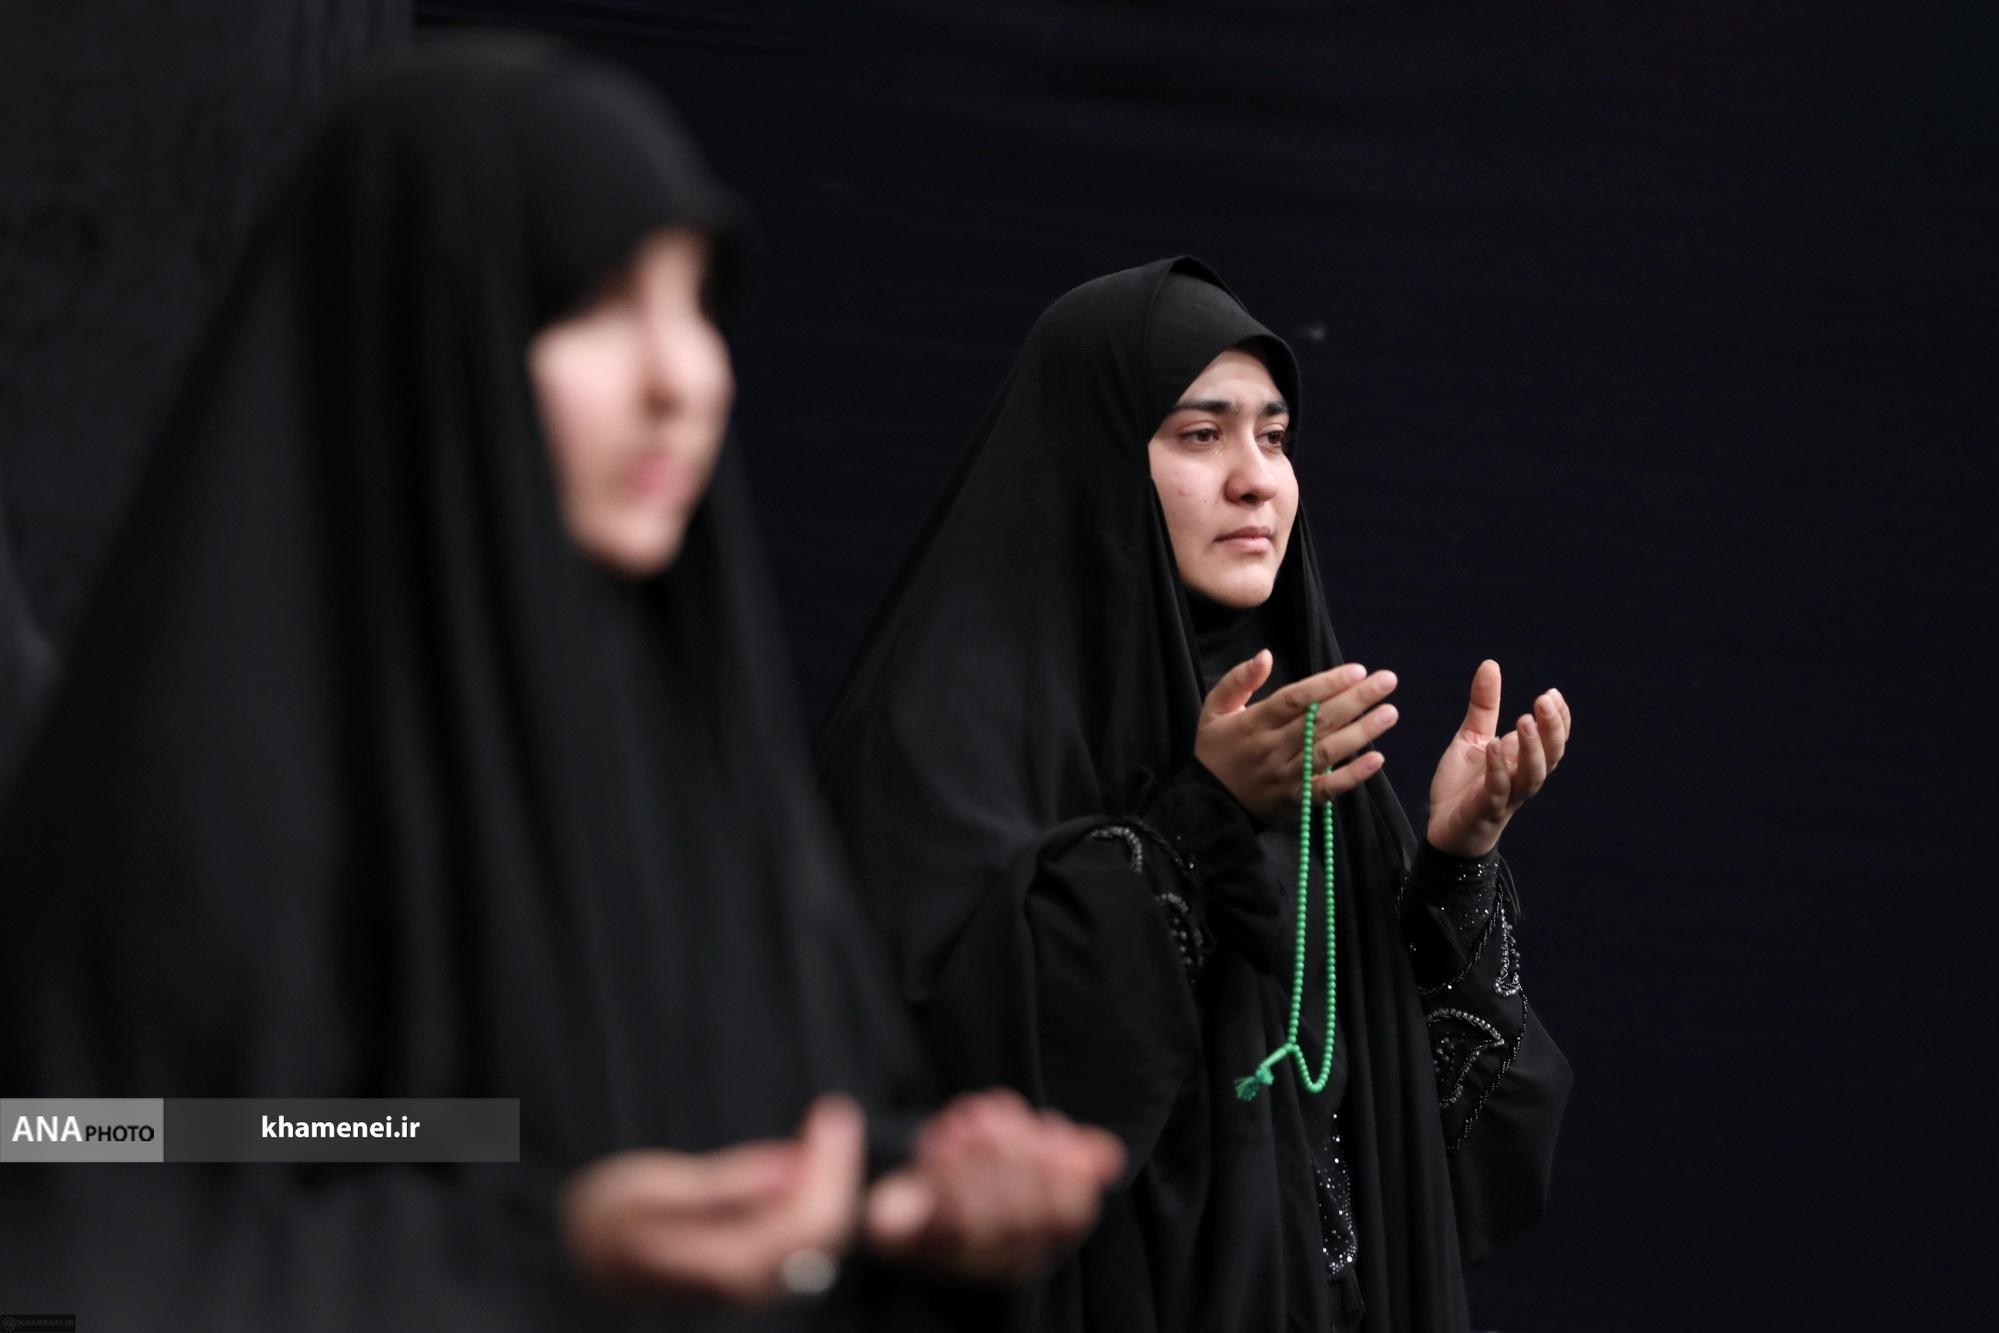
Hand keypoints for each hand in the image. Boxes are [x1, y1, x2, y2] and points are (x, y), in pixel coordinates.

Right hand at [560, 1094, 864, 1304]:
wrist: (571, 1260)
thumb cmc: (603, 1219)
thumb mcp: (652, 1189)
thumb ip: (727, 1183)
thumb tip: (792, 1170)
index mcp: (723, 1266)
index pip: (804, 1221)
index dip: (830, 1165)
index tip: (832, 1112)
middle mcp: (745, 1286)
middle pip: (821, 1230)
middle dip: (837, 1166)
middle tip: (835, 1111)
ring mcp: (748, 1285)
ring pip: (816, 1236)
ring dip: (828, 1177)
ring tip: (824, 1125)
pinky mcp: (746, 1274)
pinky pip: (796, 1237)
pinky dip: (810, 1192)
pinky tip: (802, 1158)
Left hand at [863, 1089, 1124, 1281]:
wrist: (905, 1203)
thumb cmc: (980, 1180)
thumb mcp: (1027, 1161)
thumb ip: (1069, 1158)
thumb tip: (1109, 1155)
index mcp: (1037, 1243)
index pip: (1068, 1214)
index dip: (1062, 1167)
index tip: (1050, 1124)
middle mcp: (1000, 1260)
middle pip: (1022, 1218)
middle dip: (1015, 1159)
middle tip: (1000, 1122)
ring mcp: (954, 1260)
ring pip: (977, 1221)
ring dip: (978, 1161)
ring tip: (972, 1121)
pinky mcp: (910, 1249)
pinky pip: (929, 1222)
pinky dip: (941, 1172)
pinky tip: (943, 1137)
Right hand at [1195, 650, 1400, 820]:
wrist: (1208, 806)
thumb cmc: (1215, 751)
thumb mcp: (1214, 710)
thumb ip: (1238, 680)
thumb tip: (1265, 655)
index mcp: (1253, 723)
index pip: (1295, 699)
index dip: (1327, 684)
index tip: (1357, 670)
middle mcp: (1273, 748)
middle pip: (1318, 721)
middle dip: (1356, 699)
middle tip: (1387, 681)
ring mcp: (1287, 776)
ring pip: (1328, 752)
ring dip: (1362, 732)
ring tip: (1390, 712)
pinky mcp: (1297, 800)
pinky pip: (1328, 788)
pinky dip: (1353, 776)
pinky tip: (1377, 760)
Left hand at [1425, 660, 1570, 857]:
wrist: (1444, 830)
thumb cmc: (1463, 786)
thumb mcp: (1472, 738)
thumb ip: (1483, 706)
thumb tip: (1490, 663)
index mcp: (1522, 760)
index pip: (1554, 740)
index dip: (1559, 719)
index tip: (1553, 694)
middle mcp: (1521, 778)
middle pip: (1551, 755)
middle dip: (1552, 728)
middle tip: (1544, 700)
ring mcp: (1506, 796)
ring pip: (1532, 775)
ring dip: (1532, 748)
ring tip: (1524, 720)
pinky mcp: (1485, 810)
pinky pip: (1497, 790)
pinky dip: (1497, 769)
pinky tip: (1493, 745)